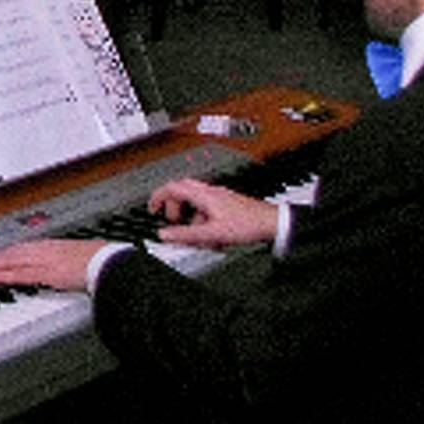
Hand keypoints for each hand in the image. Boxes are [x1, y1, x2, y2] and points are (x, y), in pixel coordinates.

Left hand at [0, 238, 108, 292]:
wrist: (109, 262)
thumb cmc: (100, 260)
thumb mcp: (76, 256)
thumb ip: (63, 260)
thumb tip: (60, 265)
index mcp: (51, 245)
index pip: (20, 247)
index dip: (3, 252)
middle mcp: (44, 249)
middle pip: (11, 252)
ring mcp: (45, 261)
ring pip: (11, 261)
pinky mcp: (48, 274)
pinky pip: (20, 274)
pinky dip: (4, 275)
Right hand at [147, 179, 279, 248]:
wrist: (271, 223)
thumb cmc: (247, 224)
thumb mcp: (212, 233)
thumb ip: (186, 234)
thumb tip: (165, 234)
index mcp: (204, 195)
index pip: (172, 188)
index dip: (158, 197)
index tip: (152, 208)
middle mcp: (210, 192)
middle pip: (182, 191)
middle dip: (173, 206)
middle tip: (172, 220)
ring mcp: (219, 196)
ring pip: (195, 200)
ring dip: (190, 216)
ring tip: (195, 233)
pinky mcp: (227, 204)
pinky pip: (207, 208)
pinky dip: (202, 220)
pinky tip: (211, 236)